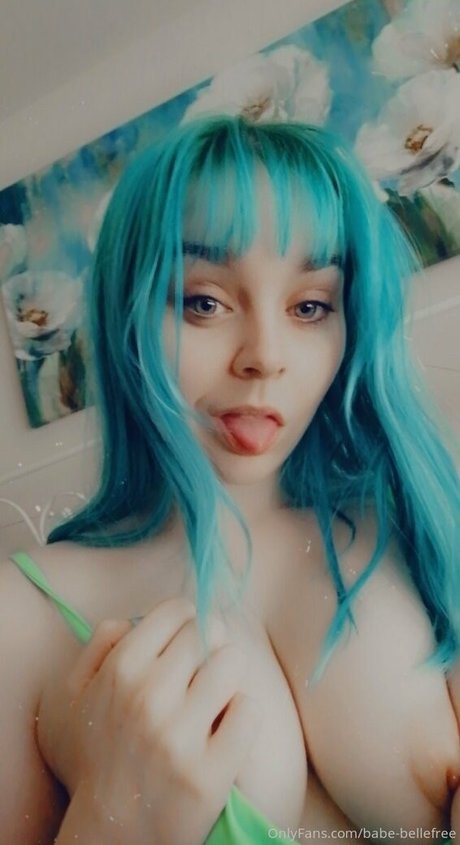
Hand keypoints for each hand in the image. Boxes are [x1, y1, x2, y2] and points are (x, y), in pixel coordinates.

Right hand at [54, 598, 261, 844]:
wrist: (113, 829)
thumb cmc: (97, 754)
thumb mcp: (76, 694)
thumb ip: (100, 645)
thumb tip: (134, 616)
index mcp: (120, 671)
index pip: (177, 611)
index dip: (186, 619)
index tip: (187, 636)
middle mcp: (150, 698)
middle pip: (207, 634)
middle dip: (207, 647)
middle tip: (199, 671)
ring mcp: (181, 736)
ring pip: (232, 664)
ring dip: (227, 676)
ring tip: (213, 696)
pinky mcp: (212, 771)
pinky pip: (249, 710)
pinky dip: (242, 714)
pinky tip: (224, 726)